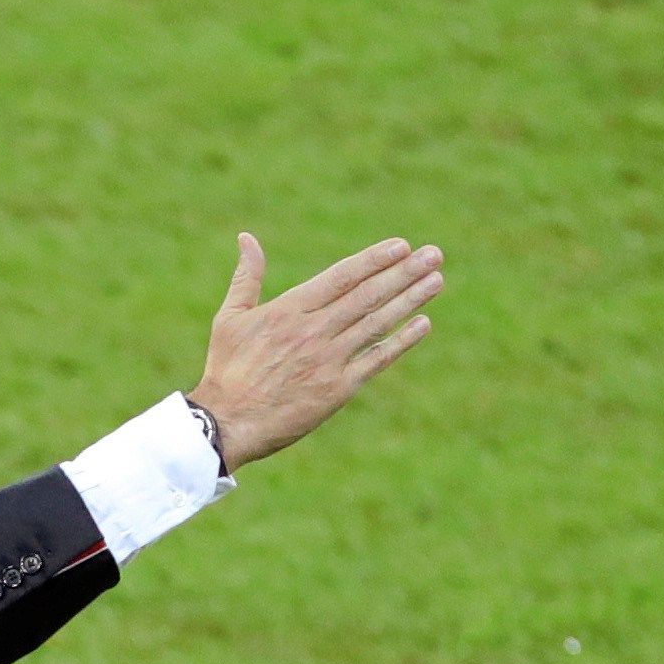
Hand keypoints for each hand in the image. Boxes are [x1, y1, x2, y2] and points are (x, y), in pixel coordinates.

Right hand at [188, 233, 444, 472]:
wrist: (228, 424)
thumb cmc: (227, 370)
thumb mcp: (231, 317)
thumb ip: (247, 276)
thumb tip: (246, 238)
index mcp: (290, 309)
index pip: (342, 276)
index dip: (374, 260)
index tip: (402, 246)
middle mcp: (314, 331)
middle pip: (368, 295)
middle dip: (404, 273)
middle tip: (434, 255)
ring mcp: (328, 360)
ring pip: (377, 323)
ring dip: (410, 300)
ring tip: (436, 280)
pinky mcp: (337, 390)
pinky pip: (375, 360)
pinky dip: (400, 342)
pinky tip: (423, 324)